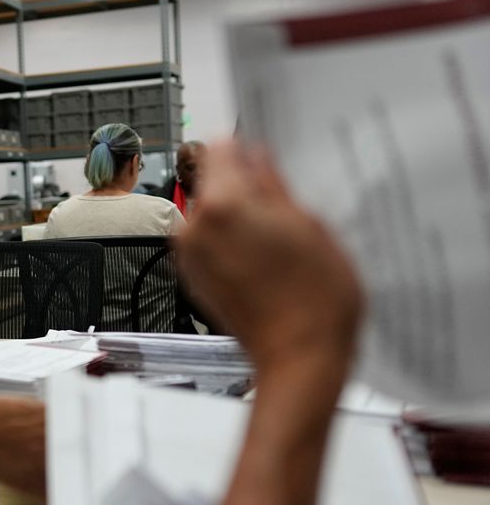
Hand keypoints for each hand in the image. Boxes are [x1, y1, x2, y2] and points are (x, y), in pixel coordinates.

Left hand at [176, 141, 362, 372]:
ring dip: (240, 219)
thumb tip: (258, 158)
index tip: (265, 163)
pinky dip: (232, 246)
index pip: (220, 147)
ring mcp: (190, 255)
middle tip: (286, 213)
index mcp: (223, 205)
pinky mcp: (193, 278)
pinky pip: (210, 243)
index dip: (246, 150)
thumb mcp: (311, 225)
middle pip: (215, 183)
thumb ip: (275, 185)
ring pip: (213, 214)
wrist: (299, 358)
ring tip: (280, 246)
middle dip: (246, 190)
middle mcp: (195, 227)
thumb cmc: (313, 301)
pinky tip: (266, 265)